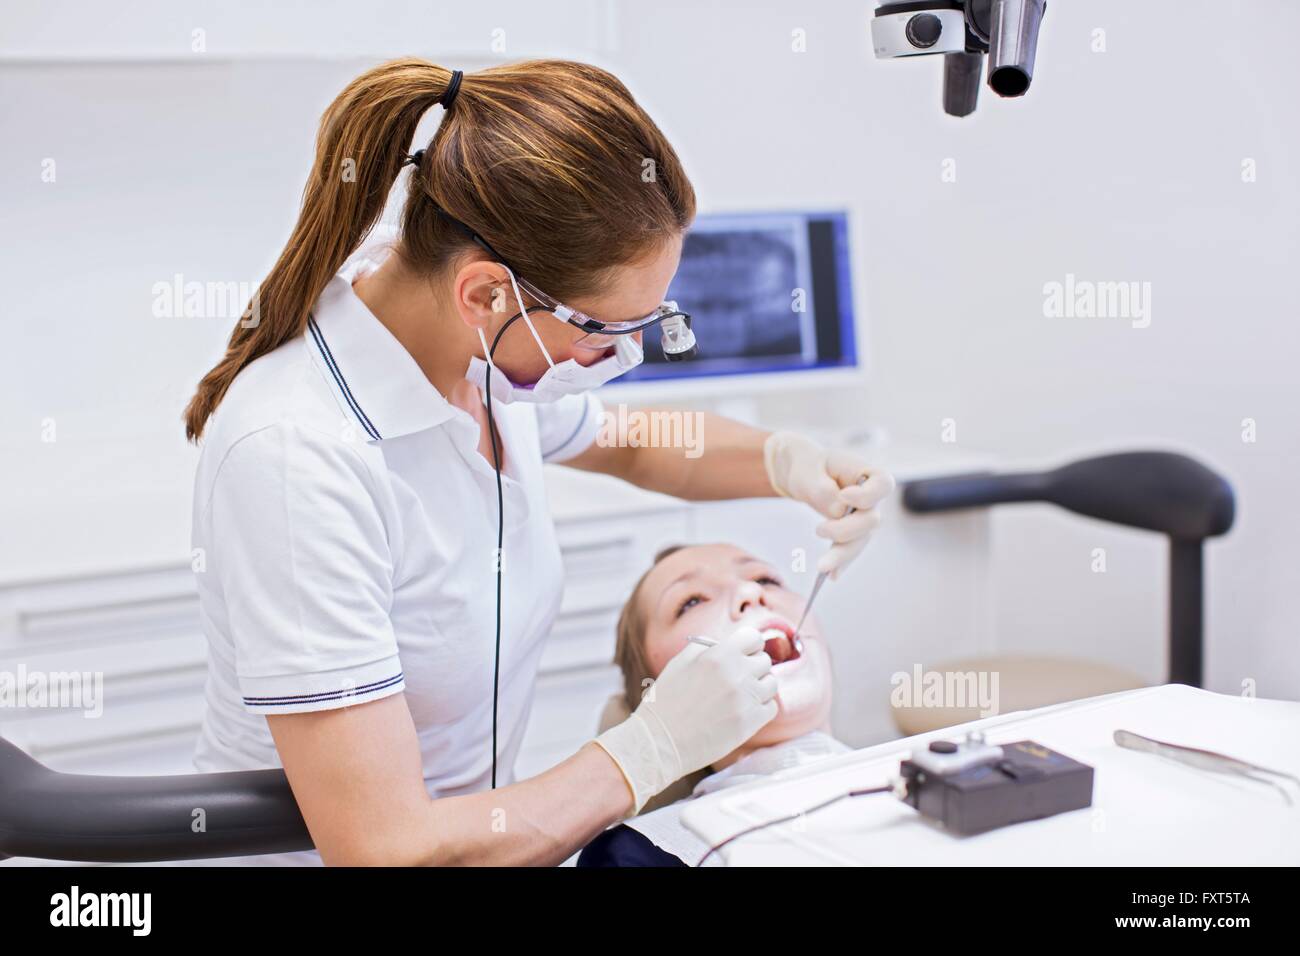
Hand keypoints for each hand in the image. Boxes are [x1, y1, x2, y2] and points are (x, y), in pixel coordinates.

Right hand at [593, 625, 777, 814]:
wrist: (658, 742)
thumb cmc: (665, 702)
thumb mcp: (679, 663)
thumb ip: (706, 648)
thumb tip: (727, 644)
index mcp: (718, 655)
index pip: (754, 637)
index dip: (749, 646)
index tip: (744, 654)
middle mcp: (736, 674)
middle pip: (765, 661)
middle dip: (753, 667)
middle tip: (739, 678)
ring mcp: (745, 700)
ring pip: (772, 683)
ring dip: (760, 687)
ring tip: (741, 696)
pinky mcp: (750, 723)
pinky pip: (771, 707)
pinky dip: (762, 708)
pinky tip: (744, 711)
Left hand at [763, 431, 895, 578]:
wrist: (804, 475)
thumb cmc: (809, 466)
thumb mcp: (809, 471)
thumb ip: (823, 489)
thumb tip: (838, 512)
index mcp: (866, 473)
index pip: (883, 484)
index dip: (868, 494)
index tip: (844, 495)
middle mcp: (871, 498)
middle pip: (871, 519)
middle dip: (847, 530)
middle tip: (818, 530)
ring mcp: (863, 517)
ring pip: (861, 540)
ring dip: (843, 555)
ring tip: (822, 567)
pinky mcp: (852, 533)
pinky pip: (850, 549)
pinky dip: (841, 563)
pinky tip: (831, 575)